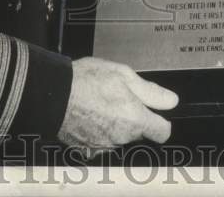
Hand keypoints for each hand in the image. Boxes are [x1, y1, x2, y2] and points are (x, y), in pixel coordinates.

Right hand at [58, 57, 177, 153]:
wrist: (53, 94)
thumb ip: (151, 91)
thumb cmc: (86, 81)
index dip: (161, 120)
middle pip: (138, 131)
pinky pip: (102, 140)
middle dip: (133, 116)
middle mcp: (121, 138)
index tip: (155, 112)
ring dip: (115, 123)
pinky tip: (90, 113)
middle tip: (118, 96)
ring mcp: (103, 146)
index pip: (163, 132)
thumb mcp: (123, 74)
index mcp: (135, 119)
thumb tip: (170, 101)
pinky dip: (99, 130)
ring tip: (100, 102)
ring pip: (120, 136)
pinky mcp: (87, 149)